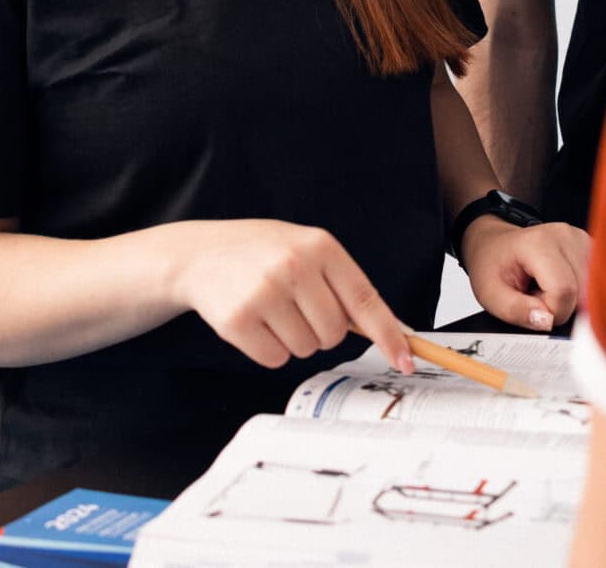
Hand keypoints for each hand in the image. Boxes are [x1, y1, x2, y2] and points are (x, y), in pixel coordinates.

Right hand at [173, 220, 412, 372]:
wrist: (200, 254)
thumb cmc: (262, 253)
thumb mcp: (306, 248)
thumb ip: (341, 283)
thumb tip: (388, 329)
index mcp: (321, 246)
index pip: (366, 300)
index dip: (389, 335)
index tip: (405, 360)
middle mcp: (295, 266)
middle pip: (334, 334)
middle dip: (320, 332)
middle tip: (296, 308)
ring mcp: (265, 292)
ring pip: (305, 349)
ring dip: (293, 340)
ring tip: (271, 309)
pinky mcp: (238, 320)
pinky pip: (274, 359)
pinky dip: (268, 350)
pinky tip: (254, 322)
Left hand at [461, 218, 588, 329]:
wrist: (494, 243)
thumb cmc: (492, 265)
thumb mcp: (491, 294)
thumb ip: (516, 311)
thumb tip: (547, 321)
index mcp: (539, 243)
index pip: (563, 291)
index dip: (550, 312)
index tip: (532, 308)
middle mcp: (565, 236)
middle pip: (581, 292)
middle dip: (560, 306)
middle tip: (535, 296)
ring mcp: (579, 239)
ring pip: (590, 289)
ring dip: (569, 299)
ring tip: (544, 289)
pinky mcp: (589, 246)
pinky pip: (593, 282)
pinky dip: (576, 291)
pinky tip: (557, 283)